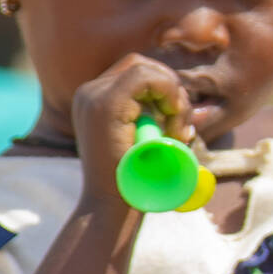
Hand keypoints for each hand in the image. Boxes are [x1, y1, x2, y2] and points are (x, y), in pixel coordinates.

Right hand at [69, 54, 194, 214]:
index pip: (137, 73)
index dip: (165, 88)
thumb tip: (182, 101)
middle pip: (142, 64)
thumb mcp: (145, 141)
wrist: (111, 208)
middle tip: (182, 125)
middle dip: (171, 88)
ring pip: (146, 69)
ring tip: (178, 132)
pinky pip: (147, 78)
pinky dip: (170, 95)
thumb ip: (153, 117)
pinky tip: (174, 126)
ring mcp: (93, 97)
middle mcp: (90, 93)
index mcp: (96, 100)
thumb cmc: (134, 182)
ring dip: (173, 96)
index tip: (177, 121)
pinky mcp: (105, 105)